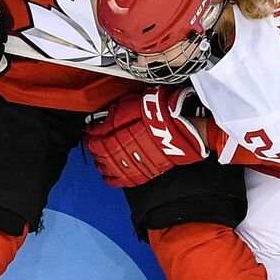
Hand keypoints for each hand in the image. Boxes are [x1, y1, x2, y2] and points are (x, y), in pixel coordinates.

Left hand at [85, 86, 209, 186]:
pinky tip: (107, 177)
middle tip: (92, 144)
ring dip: (100, 162)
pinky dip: (113, 179)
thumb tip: (109, 115)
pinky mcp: (145, 171)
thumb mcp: (141, 100)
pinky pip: (124, 178)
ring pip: (109, 165)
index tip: (90, 131)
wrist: (188, 128)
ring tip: (98, 160)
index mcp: (123, 128)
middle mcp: (126, 145)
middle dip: (94, 148)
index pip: (99, 134)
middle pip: (101, 150)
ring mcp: (135, 160)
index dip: (92, 133)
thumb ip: (123, 108)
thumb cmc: (168, 111)